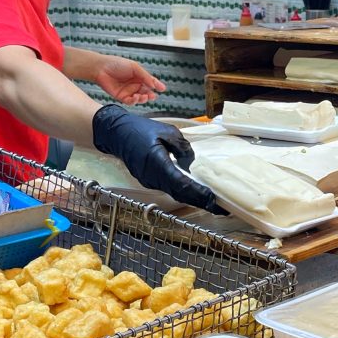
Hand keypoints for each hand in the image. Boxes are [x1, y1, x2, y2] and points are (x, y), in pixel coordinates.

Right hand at [92, 105, 226, 214]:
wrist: (116, 133)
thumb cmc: (141, 129)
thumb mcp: (167, 131)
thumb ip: (182, 147)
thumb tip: (192, 161)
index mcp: (157, 163)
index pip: (181, 183)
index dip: (198, 192)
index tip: (213, 198)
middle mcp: (153, 177)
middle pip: (180, 193)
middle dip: (201, 201)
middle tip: (221, 208)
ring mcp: (150, 181)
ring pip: (175, 194)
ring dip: (194, 199)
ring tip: (213, 204)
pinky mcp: (149, 181)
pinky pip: (170, 189)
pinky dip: (185, 193)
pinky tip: (197, 194)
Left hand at [95, 56, 166, 104]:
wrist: (101, 68)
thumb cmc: (116, 64)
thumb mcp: (134, 67)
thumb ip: (145, 76)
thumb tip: (154, 85)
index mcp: (139, 76)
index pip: (150, 82)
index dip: (157, 85)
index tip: (162, 89)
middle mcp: (135, 84)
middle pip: (146, 92)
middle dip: (150, 95)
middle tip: (153, 96)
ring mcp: (128, 91)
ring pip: (140, 98)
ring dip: (143, 99)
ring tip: (144, 96)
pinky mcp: (121, 97)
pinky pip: (130, 101)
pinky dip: (134, 101)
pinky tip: (135, 97)